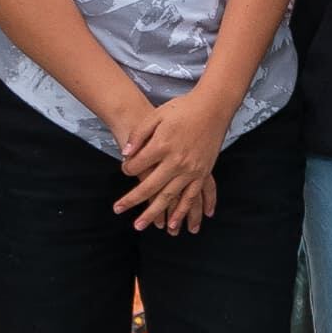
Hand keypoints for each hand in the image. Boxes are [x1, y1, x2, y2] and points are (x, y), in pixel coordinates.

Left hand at [112, 82, 234, 233]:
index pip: (137, 165)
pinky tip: (173, 224)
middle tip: (117, 210)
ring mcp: (191, 169)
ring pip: (169, 197)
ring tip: (141, 226)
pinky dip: (182, 212)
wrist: (213, 106)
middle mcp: (176, 161)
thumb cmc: (183, 108)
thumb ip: (139, 135)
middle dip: (132, 200)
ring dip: (155, 213)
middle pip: (150, 187)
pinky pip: (192, 197)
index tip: (124, 168)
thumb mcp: (156, 115)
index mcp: (162, 146)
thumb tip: (125, 154)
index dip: (126, 168)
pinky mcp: (203, 173)